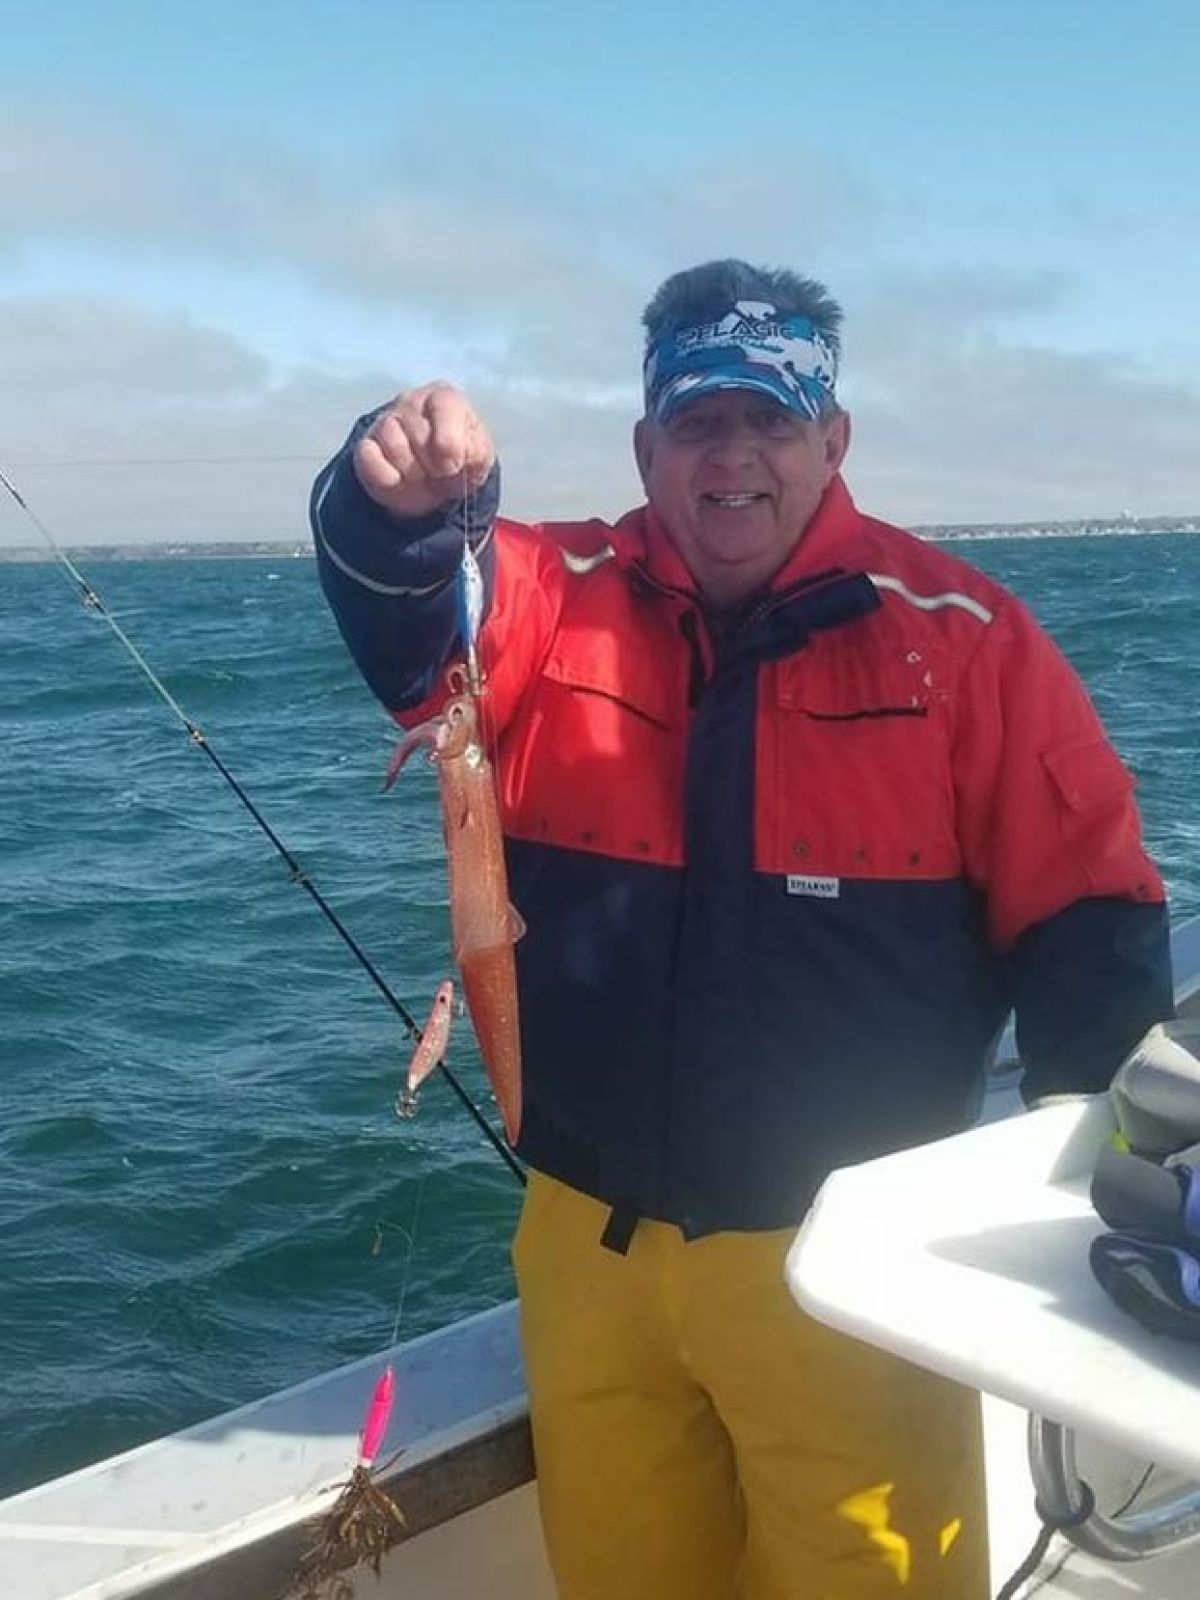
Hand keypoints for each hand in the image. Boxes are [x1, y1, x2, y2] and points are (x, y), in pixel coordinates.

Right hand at [353, 382, 495, 517]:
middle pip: (421, 439)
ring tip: (420, 474)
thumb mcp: (478, 458)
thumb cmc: (459, 461)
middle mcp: (412, 401)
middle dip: (433, 467)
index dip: (450, 449)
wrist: (433, 478)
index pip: (446, 414)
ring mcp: (385, 420)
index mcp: (444, 398)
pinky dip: (387, 479)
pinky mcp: (366, 444)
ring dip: (412, 474)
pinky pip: (370, 461)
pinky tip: (399, 478)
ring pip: (396, 449)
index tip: (454, 466)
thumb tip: (451, 456)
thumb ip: (475, 453)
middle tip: (438, 472)